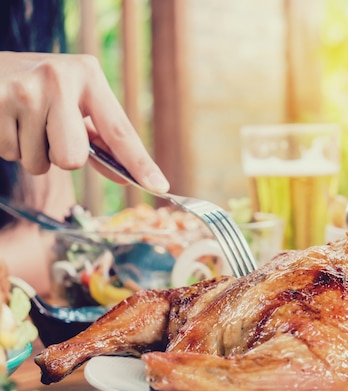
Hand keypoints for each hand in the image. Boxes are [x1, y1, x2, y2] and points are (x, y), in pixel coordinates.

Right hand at [0, 52, 168, 192]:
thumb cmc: (37, 89)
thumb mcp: (72, 99)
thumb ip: (98, 136)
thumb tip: (125, 176)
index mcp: (89, 76)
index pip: (119, 131)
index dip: (140, 163)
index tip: (160, 186)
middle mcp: (59, 79)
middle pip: (73, 159)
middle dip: (60, 156)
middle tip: (47, 130)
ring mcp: (24, 91)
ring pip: (39, 163)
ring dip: (30, 152)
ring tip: (22, 120)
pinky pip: (10, 155)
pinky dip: (7, 145)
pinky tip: (5, 119)